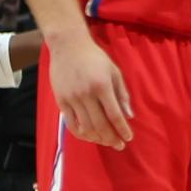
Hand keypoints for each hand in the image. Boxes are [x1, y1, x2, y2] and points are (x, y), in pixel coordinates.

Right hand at [51, 32, 134, 148]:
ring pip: (86, 127)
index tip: (129, 138)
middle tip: (119, 145)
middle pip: (101, 125)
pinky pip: (71, 124)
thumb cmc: (95, 58)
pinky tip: (89, 136)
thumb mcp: (114, 71)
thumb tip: (129, 116)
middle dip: (112, 138)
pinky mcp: (61, 100)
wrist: (68, 46)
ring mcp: (72, 98)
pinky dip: (81, 134)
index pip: (115, 115)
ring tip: (106, 141)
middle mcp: (87, 94)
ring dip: (98, 139)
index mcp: (102, 86)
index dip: (123, 130)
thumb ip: (122, 94)